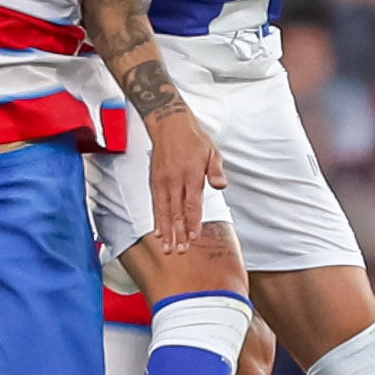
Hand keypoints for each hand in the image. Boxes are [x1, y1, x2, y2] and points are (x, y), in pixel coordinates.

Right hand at [147, 108, 224, 254]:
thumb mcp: (212, 151)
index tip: (193, 237)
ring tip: (167, 247)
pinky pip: (155, 204)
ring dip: (166, 231)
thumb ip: (215, 170)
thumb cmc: (193, 139)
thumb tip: (220, 185)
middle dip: (178, 233)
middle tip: (180, 250)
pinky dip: (156, 220)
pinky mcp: (154, 182)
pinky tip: (158, 232)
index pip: (192, 203)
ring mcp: (162, 181)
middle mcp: (175, 180)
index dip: (192, 222)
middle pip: (176, 211)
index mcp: (191, 174)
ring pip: (163, 211)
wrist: (169, 124)